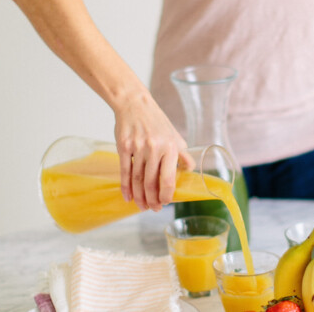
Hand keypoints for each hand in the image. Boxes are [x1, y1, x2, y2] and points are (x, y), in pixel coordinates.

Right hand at [113, 92, 192, 211]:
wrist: (135, 104)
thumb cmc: (156, 121)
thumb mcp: (175, 135)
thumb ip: (182, 154)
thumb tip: (190, 170)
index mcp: (171, 147)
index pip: (169, 178)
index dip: (166, 194)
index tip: (166, 202)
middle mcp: (155, 148)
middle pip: (151, 182)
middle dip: (152, 200)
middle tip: (153, 209)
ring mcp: (138, 148)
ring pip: (137, 179)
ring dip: (139, 196)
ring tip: (141, 206)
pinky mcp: (123, 147)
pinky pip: (124, 172)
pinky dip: (125, 187)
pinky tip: (128, 196)